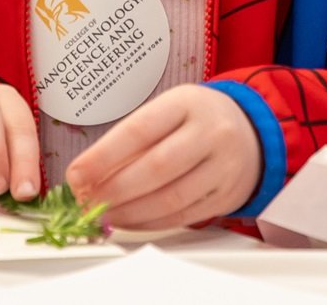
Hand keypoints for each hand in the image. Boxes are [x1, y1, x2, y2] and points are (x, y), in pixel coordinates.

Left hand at [66, 85, 260, 230]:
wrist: (251, 133)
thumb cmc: (196, 119)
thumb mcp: (169, 110)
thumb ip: (133, 139)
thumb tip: (88, 175)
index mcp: (188, 103)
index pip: (139, 130)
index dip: (103, 156)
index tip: (75, 174)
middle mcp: (210, 132)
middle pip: (155, 168)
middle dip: (113, 189)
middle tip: (85, 200)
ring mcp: (223, 167)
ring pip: (170, 199)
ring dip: (128, 212)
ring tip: (101, 214)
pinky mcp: (226, 196)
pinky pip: (182, 217)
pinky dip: (149, 223)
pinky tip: (128, 221)